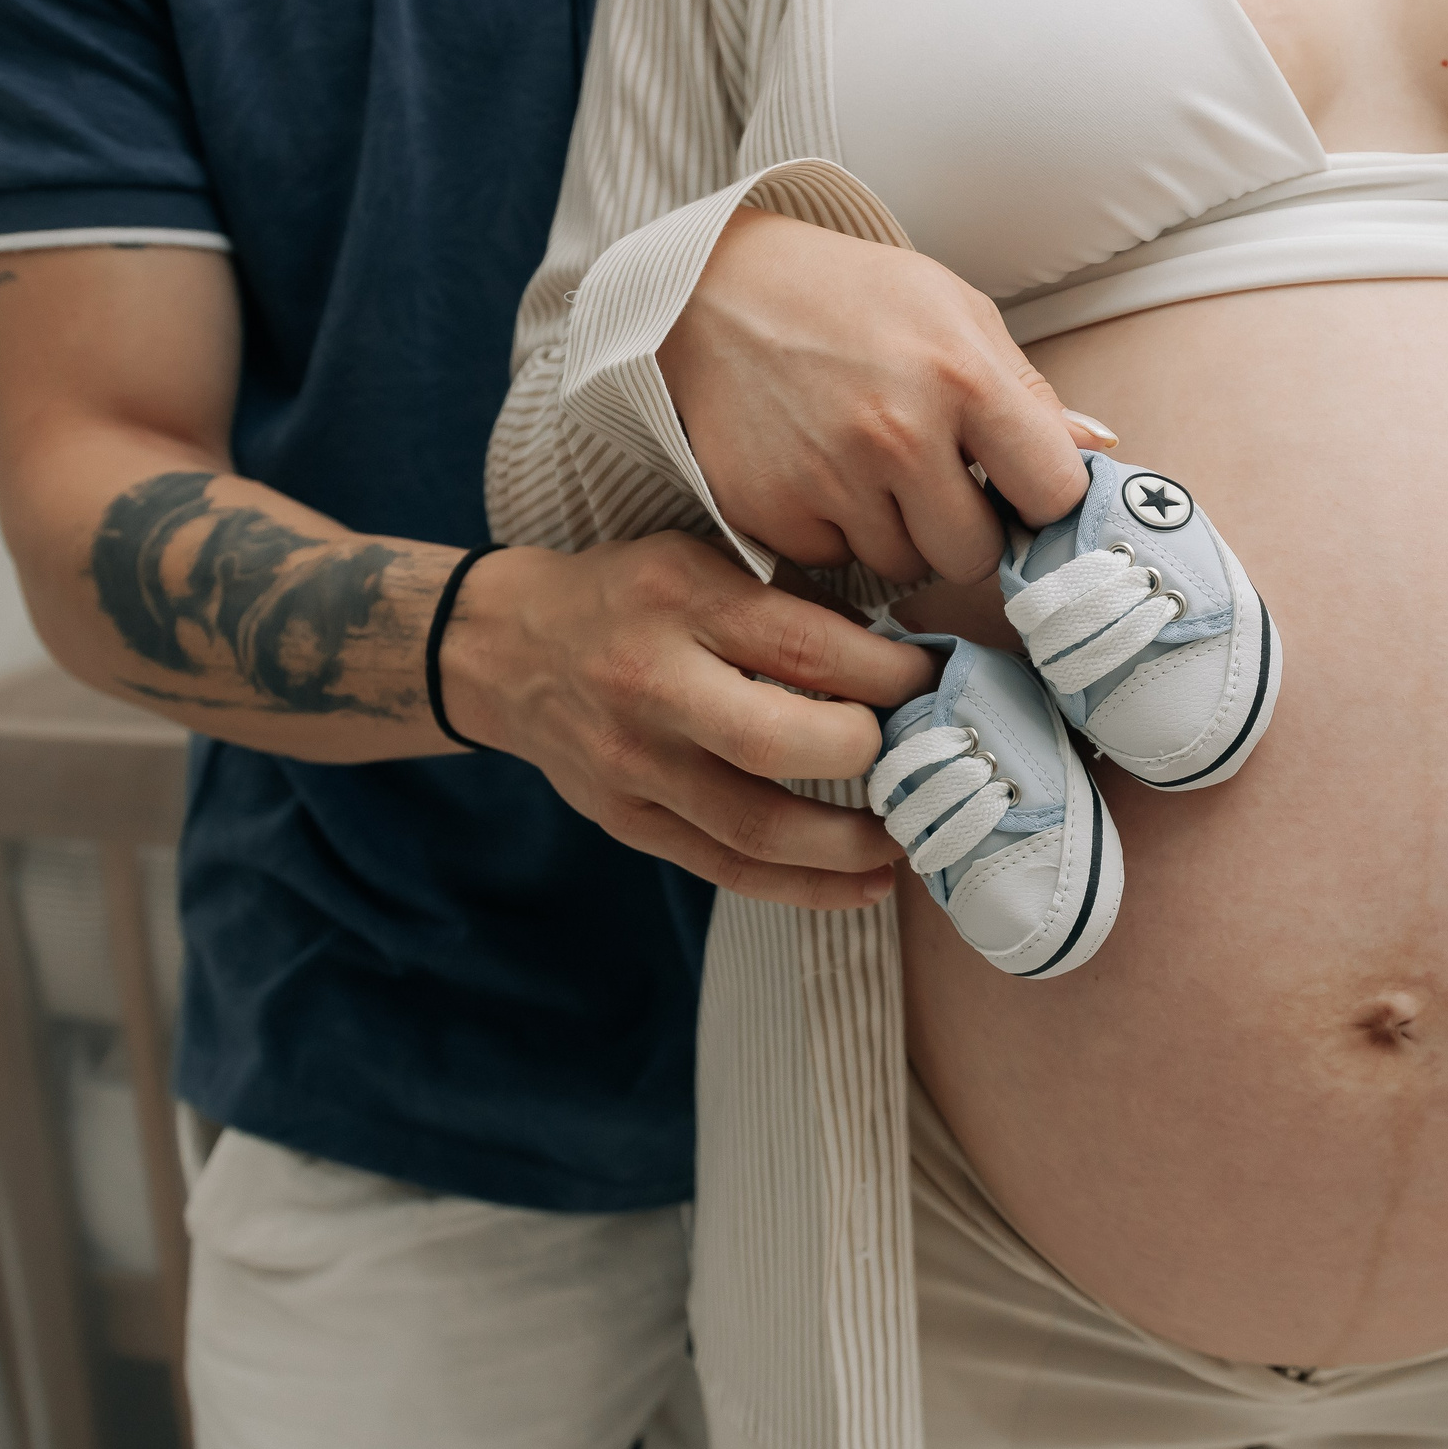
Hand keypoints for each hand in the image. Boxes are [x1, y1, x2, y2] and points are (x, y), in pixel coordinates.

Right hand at [440, 533, 938, 908]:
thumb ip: (795, 605)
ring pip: (757, 828)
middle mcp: (651, 685)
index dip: (891, 678)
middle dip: (868, 757)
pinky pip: (729, 870)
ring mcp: (634, 765)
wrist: (508, 648)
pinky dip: (807, 888)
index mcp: (683, 601)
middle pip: (776, 743)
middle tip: (919, 754)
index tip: (940, 687)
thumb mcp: (705, 560)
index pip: (806, 649)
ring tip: (910, 838)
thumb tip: (903, 663)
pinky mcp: (629, 822)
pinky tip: (866, 883)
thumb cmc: (632, 596)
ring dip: (851, 845)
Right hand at [659, 208, 1111, 584]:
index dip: (1042, 499)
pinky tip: (818, 472)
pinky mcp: (772, 512)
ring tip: (869, 466)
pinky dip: (836, 531)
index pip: (1053, 494)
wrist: (717, 290)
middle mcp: (898, 433)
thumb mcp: (954, 312)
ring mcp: (830, 478)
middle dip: (965, 529)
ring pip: (906, 566)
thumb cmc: (853, 299)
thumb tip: (1099, 451)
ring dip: (899, 533)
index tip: (1021, 489)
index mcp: (962, 375)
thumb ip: (1027, 392)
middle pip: (975, 555)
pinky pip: (836, 563)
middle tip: (935, 481)